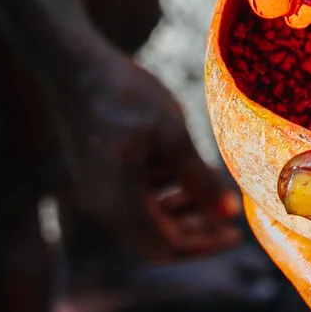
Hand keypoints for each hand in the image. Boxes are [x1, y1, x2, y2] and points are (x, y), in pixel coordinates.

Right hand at [56, 50, 242, 260]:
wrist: (74, 64)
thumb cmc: (125, 97)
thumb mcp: (172, 136)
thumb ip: (199, 179)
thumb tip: (227, 214)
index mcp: (121, 205)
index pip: (167, 247)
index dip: (205, 244)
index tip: (236, 234)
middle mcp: (104, 205)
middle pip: (157, 236)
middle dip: (197, 227)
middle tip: (230, 216)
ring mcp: (98, 189)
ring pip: (146, 215)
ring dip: (181, 207)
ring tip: (213, 188)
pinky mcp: (97, 171)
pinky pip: (134, 195)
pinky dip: (163, 189)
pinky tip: (185, 167)